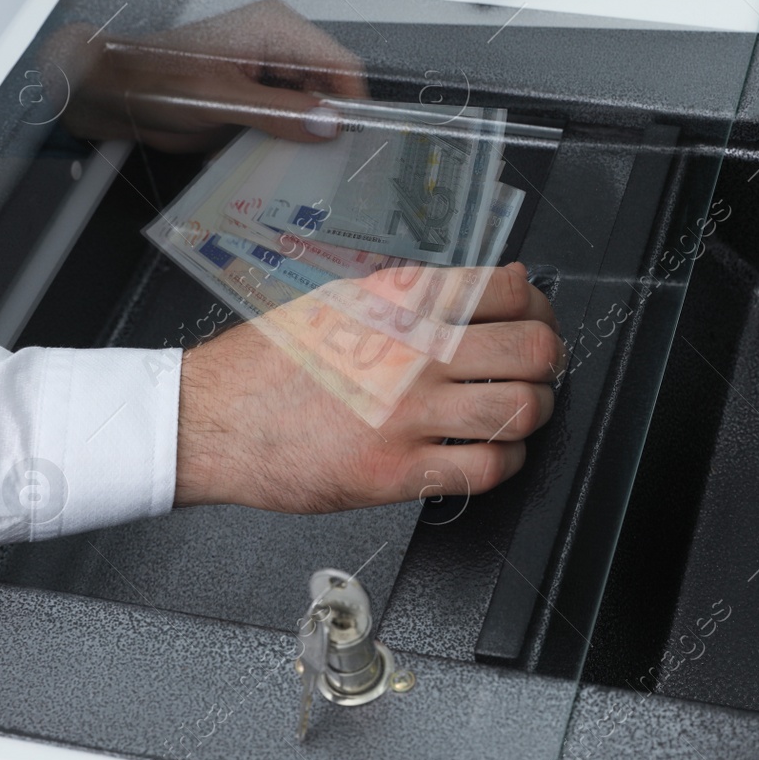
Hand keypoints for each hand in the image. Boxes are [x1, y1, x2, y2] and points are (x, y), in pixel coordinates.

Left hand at [54, 0, 365, 150]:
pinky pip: (294, 120)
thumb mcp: (220, 100)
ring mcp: (272, 72)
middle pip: (333, 88)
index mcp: (277, 29)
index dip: (352, 104)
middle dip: (332, 125)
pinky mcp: (261, 96)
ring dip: (310, 138)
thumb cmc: (155, 81)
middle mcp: (281, 46)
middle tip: (327, 165)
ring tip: (302, 166)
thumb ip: (279, 113)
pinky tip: (280, 160)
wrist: (115, 93)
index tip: (351, 145)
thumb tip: (332, 126)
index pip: (340, 65)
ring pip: (317, 108)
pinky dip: (291, 142)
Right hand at [174, 264, 563, 511]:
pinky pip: (487, 469)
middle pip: (534, 349)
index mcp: (402, 303)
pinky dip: (505, 463)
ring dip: (532, 414)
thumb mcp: (341, 300)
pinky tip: (490, 454)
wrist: (211, 417)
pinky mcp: (396, 471)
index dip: (537, 307)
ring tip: (515, 413)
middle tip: (535, 371)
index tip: (532, 320)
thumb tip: (481, 288)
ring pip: (522, 409)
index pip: (513, 290)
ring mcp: (408, 414)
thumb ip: (411, 296)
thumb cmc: (269, 361)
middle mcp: (414, 352)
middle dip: (547, 362)